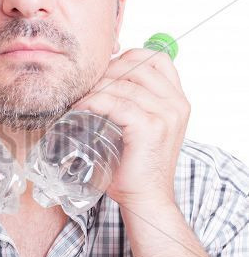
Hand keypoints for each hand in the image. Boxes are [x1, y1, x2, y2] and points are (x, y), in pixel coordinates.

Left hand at [72, 48, 190, 206]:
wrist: (145, 198)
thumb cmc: (135, 165)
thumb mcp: (140, 128)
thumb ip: (131, 104)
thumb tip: (101, 82)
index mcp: (177, 101)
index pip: (156, 59)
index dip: (127, 58)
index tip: (103, 72)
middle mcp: (176, 104)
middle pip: (137, 66)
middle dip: (106, 73)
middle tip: (85, 87)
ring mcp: (166, 115)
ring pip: (123, 85)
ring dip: (95, 88)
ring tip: (79, 99)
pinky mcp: (150, 127)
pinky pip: (116, 103)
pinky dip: (94, 102)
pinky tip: (81, 109)